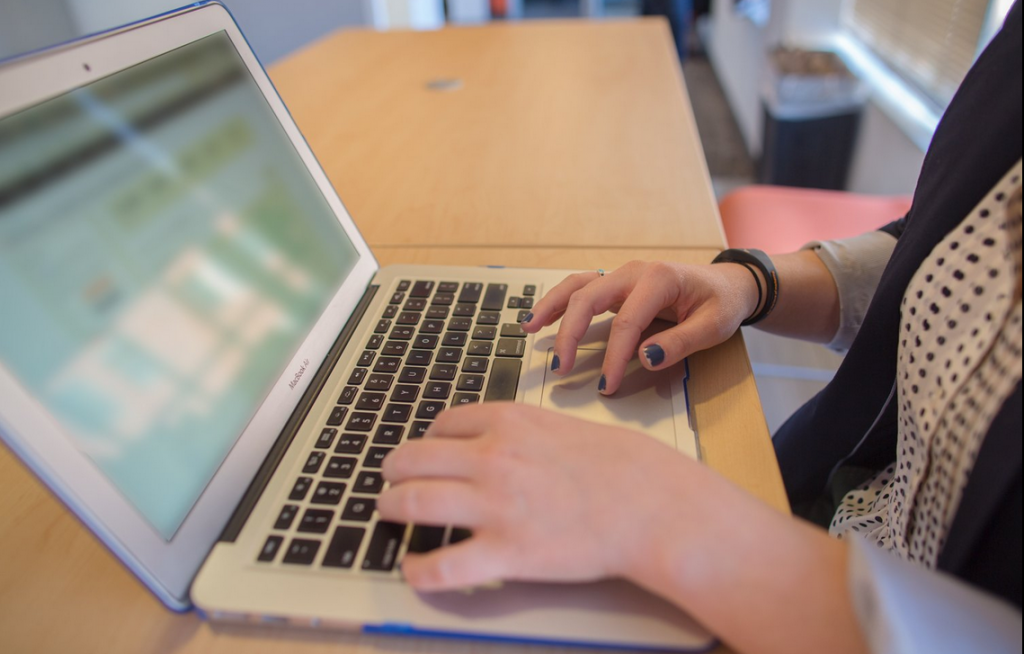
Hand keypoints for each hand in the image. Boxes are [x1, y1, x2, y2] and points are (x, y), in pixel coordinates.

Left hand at [377, 403, 705, 590]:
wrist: (652, 504)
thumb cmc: (621, 466)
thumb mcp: (563, 426)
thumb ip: (522, 432)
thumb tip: (497, 440)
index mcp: (508, 422)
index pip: (442, 423)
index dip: (424, 439)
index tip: (423, 452)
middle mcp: (491, 458)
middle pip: (413, 459)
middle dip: (393, 472)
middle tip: (390, 483)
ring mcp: (495, 506)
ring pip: (411, 503)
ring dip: (389, 508)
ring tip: (388, 514)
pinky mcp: (506, 552)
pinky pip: (441, 565)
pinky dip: (418, 570)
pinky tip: (413, 569)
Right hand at [520, 261, 758, 393]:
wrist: (729, 284)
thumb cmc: (721, 303)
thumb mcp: (713, 326)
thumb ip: (680, 343)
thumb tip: (645, 359)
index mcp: (659, 279)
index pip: (627, 322)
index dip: (613, 357)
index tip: (607, 384)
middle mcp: (634, 272)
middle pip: (589, 298)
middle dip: (570, 334)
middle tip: (560, 368)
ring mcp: (622, 275)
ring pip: (577, 286)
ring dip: (551, 308)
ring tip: (528, 329)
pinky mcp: (616, 284)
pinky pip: (581, 288)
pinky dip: (557, 301)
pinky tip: (538, 317)